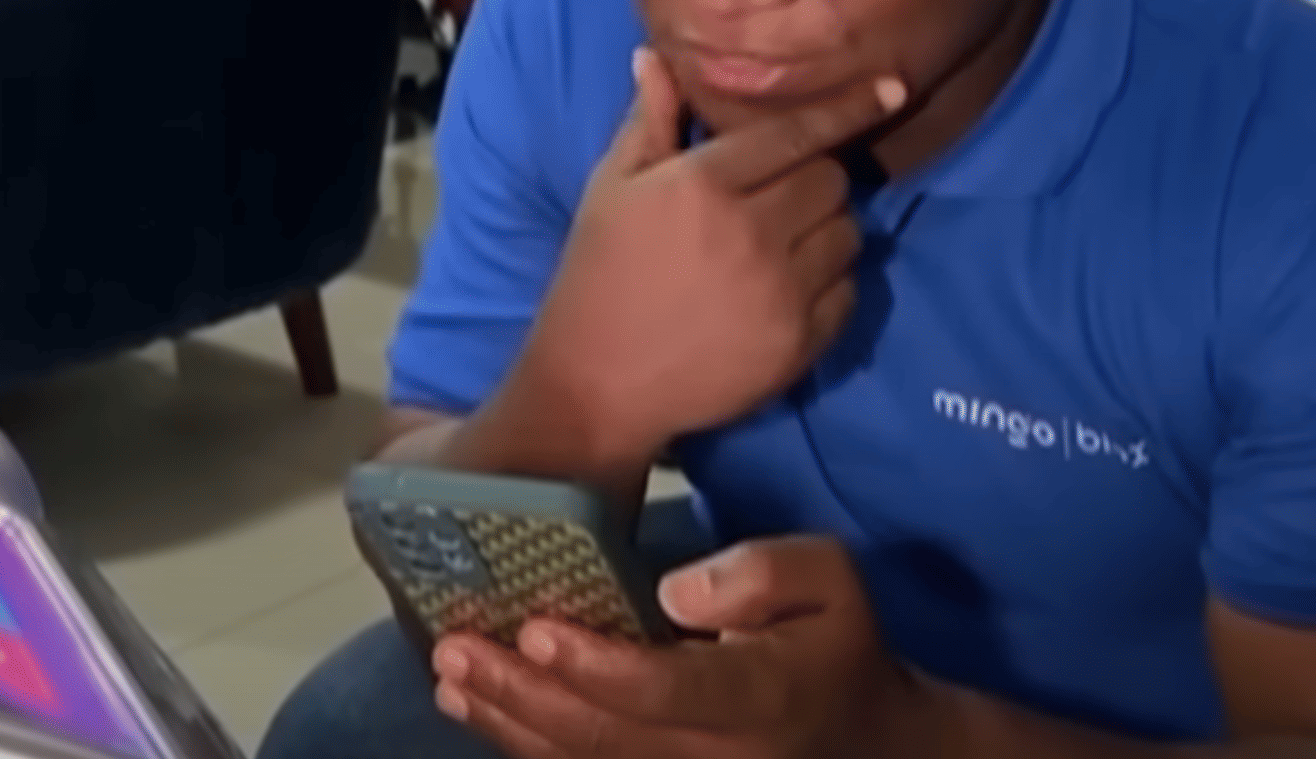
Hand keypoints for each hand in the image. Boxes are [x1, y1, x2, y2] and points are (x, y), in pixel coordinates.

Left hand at [433, 536, 933, 758]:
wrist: (865, 743)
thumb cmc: (837, 645)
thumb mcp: (831, 582)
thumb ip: (762, 575)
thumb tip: (675, 593)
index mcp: (762, 698)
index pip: (668, 690)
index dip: (597, 667)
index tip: (536, 630)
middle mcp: (718, 756)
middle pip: (605, 736)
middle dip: (522, 694)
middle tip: (456, 650)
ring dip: (508, 724)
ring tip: (451, 677)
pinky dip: (526, 746)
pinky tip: (478, 710)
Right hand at [510, 47, 902, 465]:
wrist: (598, 383)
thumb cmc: (600, 274)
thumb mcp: (612, 187)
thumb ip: (650, 121)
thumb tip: (656, 57)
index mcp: (706, 183)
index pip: (797, 133)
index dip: (848, 108)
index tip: (891, 88)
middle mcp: (754, 231)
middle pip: (832, 180)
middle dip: (814, 178)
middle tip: (778, 197)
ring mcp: (783, 290)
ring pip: (849, 232)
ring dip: (827, 229)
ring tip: (783, 244)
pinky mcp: (800, 342)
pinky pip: (849, 291)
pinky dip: (831, 283)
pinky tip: (788, 289)